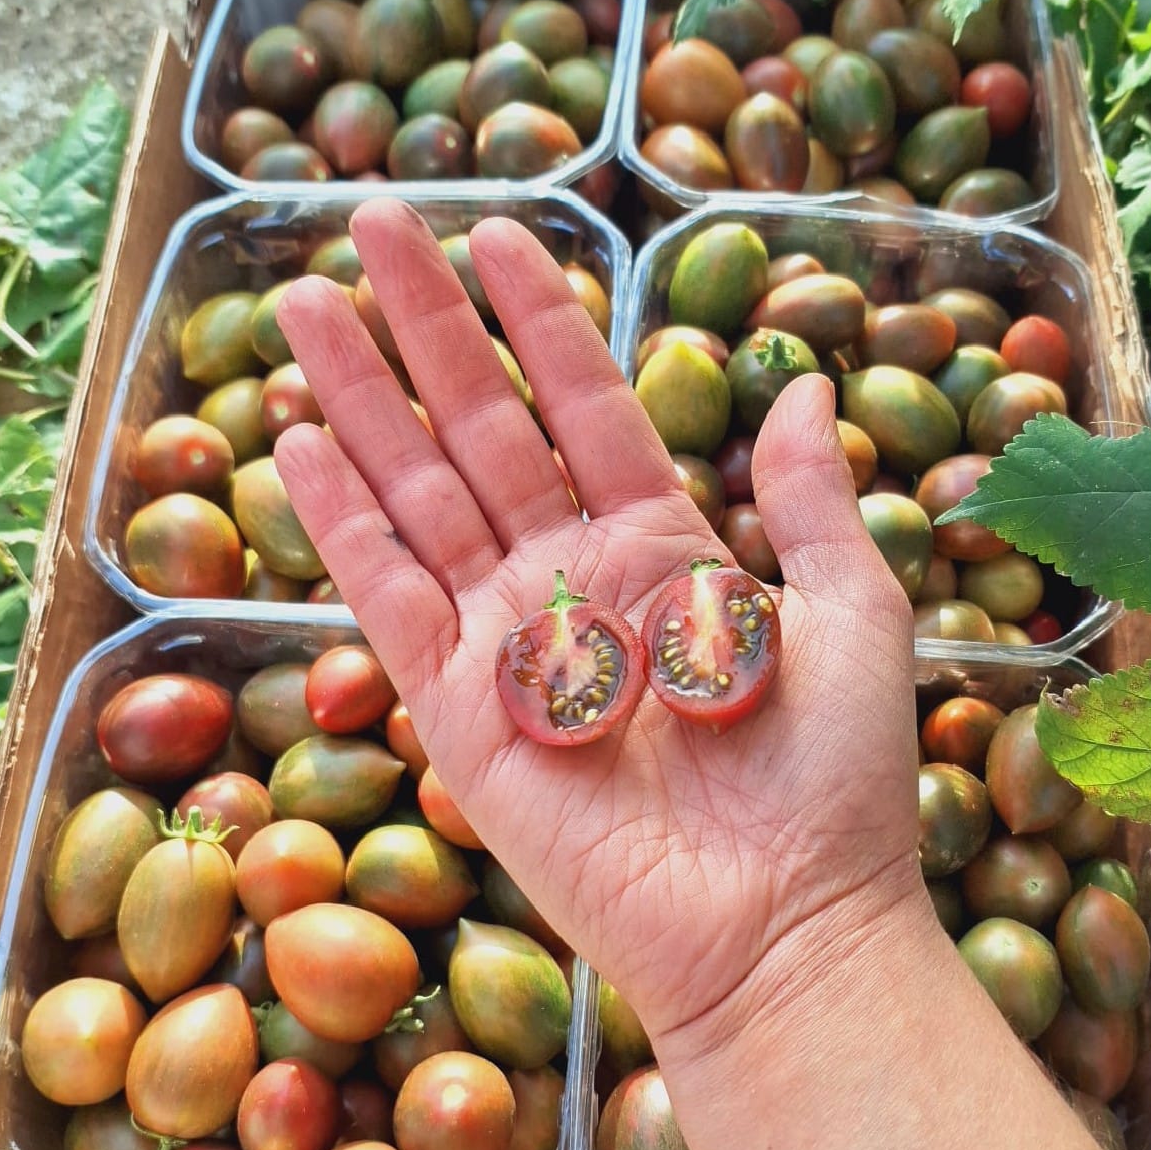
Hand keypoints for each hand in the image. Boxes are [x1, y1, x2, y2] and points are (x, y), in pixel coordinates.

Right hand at [273, 198, 921, 1047]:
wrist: (781, 923)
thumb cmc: (833, 778)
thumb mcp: (851, 613)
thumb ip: (818, 501)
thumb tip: (807, 387)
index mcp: (666, 549)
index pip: (588, 407)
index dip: (543, 321)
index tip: (502, 233)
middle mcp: (575, 581)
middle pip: (485, 431)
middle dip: (430, 329)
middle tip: (375, 226)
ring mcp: (508, 642)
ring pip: (420, 496)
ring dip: (362, 403)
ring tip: (309, 309)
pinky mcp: (459, 710)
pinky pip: (389, 599)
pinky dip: (344, 524)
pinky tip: (298, 444)